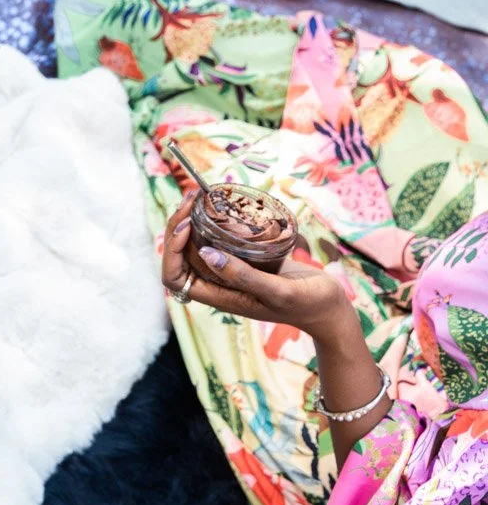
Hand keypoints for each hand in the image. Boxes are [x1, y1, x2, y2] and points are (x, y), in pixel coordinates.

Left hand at [161, 192, 348, 338]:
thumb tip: (208, 254)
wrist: (332, 308)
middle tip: (189, 199)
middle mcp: (219, 284)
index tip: (187, 226)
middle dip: (177, 227)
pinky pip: (218, 239)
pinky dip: (212, 222)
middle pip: (180, 257)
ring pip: (195, 246)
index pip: (175, 278)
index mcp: (220, 297)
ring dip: (191, 221)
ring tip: (197, 196)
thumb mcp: (278, 292)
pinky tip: (219, 205)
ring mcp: (230, 271)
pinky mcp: (245, 259)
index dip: (172, 252)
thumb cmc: (308, 304)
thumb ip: (244, 277)